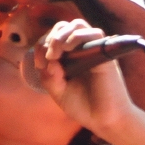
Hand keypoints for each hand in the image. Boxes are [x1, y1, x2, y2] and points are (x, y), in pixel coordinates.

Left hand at [31, 18, 144, 144]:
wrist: (103, 119)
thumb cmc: (83, 106)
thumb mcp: (58, 92)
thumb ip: (49, 77)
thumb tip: (49, 60)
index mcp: (67, 59)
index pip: (52, 38)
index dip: (42, 46)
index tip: (40, 64)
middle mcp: (79, 51)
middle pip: (63, 27)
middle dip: (50, 37)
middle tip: (49, 55)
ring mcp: (92, 51)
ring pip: (77, 25)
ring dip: (61, 34)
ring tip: (56, 51)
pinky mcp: (104, 54)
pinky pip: (94, 33)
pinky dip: (77, 36)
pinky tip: (68, 48)